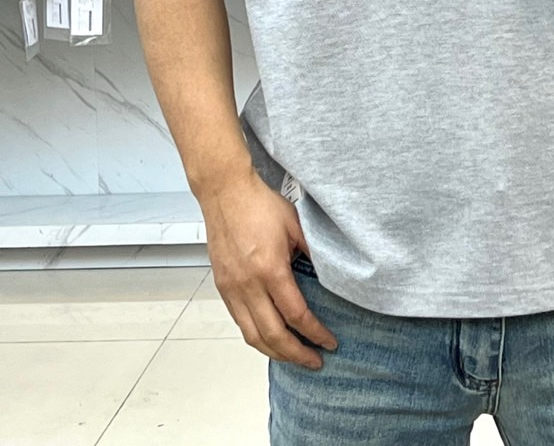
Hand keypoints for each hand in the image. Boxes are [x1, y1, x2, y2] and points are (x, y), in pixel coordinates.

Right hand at [199, 167, 337, 368]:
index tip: (330, 342)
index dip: (315, 333)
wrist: (225, 194)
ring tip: (295, 356)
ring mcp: (232, 288)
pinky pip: (239, 322)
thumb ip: (312, 252)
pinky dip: (256, 336)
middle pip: (272, 335)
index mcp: (270, 270)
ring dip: (275, 352)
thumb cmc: (260, 205)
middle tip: (315, 361)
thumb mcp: (296, 225)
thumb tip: (329, 273)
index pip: (296, 315)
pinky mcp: (222, 287)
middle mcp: (248, 285)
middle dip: (296, 354)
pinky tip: (271, 337)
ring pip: (252, 335)